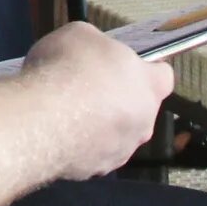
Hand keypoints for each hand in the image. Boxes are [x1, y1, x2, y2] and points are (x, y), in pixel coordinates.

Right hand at [23, 21, 176, 179]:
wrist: (42, 121)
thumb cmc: (68, 69)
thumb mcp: (80, 34)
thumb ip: (97, 47)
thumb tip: (95, 58)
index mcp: (148, 85)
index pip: (163, 76)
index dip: (145, 69)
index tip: (123, 65)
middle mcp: (144, 122)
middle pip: (138, 107)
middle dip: (118, 99)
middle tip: (87, 88)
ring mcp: (123, 150)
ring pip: (117, 134)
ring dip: (100, 125)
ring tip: (67, 114)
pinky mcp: (98, 171)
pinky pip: (94, 153)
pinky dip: (82, 144)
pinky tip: (58, 133)